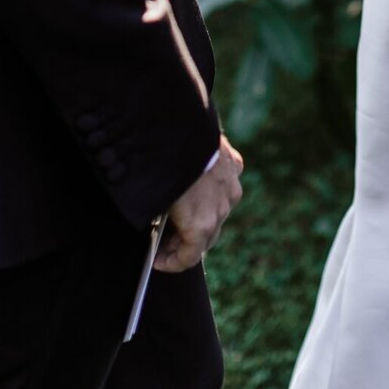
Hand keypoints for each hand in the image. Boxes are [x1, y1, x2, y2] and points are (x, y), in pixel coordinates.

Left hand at [155, 134, 244, 272]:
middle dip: (185, 242)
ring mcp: (231, 187)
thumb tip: (159, 225)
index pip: (190, 258)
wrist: (177, 124)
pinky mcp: (234, 165)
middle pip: (205, 238)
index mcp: (201, 225)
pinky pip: (226, 185)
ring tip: (180, 211)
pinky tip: (198, 184)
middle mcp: (221, 210)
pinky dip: (214, 189)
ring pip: (218, 211)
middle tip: (164, 239)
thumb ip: (162, 221)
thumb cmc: (160, 165)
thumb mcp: (154, 200)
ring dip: (202, 215)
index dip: (171, 263)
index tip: (157, 261)